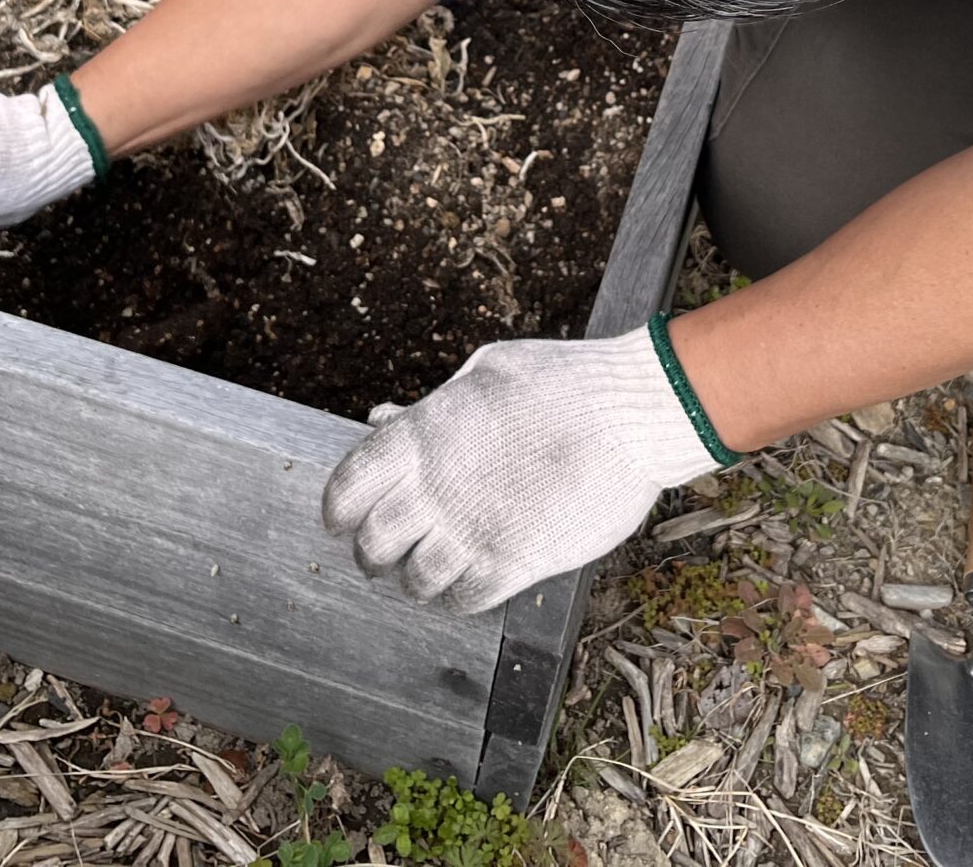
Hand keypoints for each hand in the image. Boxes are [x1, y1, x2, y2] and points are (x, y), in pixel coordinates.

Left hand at [320, 325, 721, 613]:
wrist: (633, 412)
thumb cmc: (563, 382)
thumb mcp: (485, 373)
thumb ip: (431, 406)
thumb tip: (384, 418)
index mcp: (422, 435)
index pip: (348, 487)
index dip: (339, 510)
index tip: (343, 520)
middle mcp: (437, 487)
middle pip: (373, 543)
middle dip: (371, 552)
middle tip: (380, 554)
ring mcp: (474, 529)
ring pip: (415, 580)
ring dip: (414, 579)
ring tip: (423, 573)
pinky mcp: (515, 562)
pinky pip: (463, 600)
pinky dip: (455, 598)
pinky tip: (463, 584)